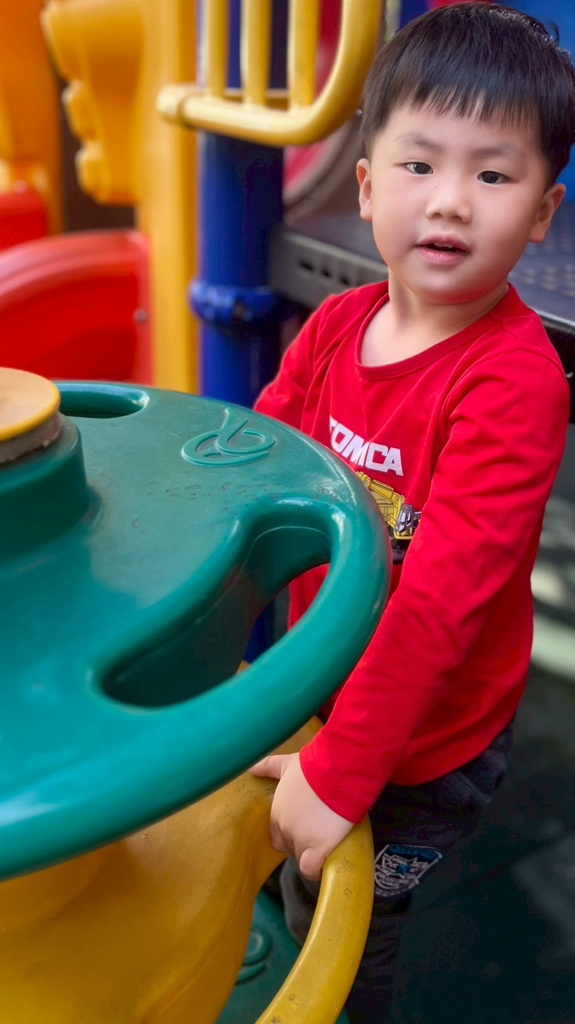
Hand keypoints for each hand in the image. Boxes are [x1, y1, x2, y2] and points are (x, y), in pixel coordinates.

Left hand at [250, 752, 353, 880]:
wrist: (336, 771)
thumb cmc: (313, 766)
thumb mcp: (288, 764)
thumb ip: (268, 766)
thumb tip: (251, 769)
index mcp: (277, 811)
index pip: (276, 834)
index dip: (290, 834)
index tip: (304, 828)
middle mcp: (284, 828)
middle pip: (289, 847)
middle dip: (301, 844)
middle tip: (317, 834)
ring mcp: (301, 839)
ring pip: (300, 859)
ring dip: (311, 856)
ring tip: (325, 848)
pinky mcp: (318, 847)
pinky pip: (310, 869)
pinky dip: (316, 871)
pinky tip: (324, 866)